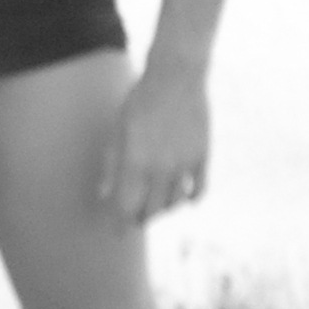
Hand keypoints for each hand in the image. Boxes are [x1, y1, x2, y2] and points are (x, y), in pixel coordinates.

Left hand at [99, 59, 210, 224]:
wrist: (175, 76)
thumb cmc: (140, 101)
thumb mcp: (119, 130)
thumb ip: (112, 164)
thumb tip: (104, 194)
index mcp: (135, 161)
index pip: (126, 207)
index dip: (120, 223)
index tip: (116, 231)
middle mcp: (161, 168)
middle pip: (151, 210)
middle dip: (140, 218)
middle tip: (134, 217)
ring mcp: (185, 164)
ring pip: (174, 204)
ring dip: (163, 209)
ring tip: (155, 205)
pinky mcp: (203, 157)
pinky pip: (198, 191)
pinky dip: (190, 198)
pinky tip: (182, 197)